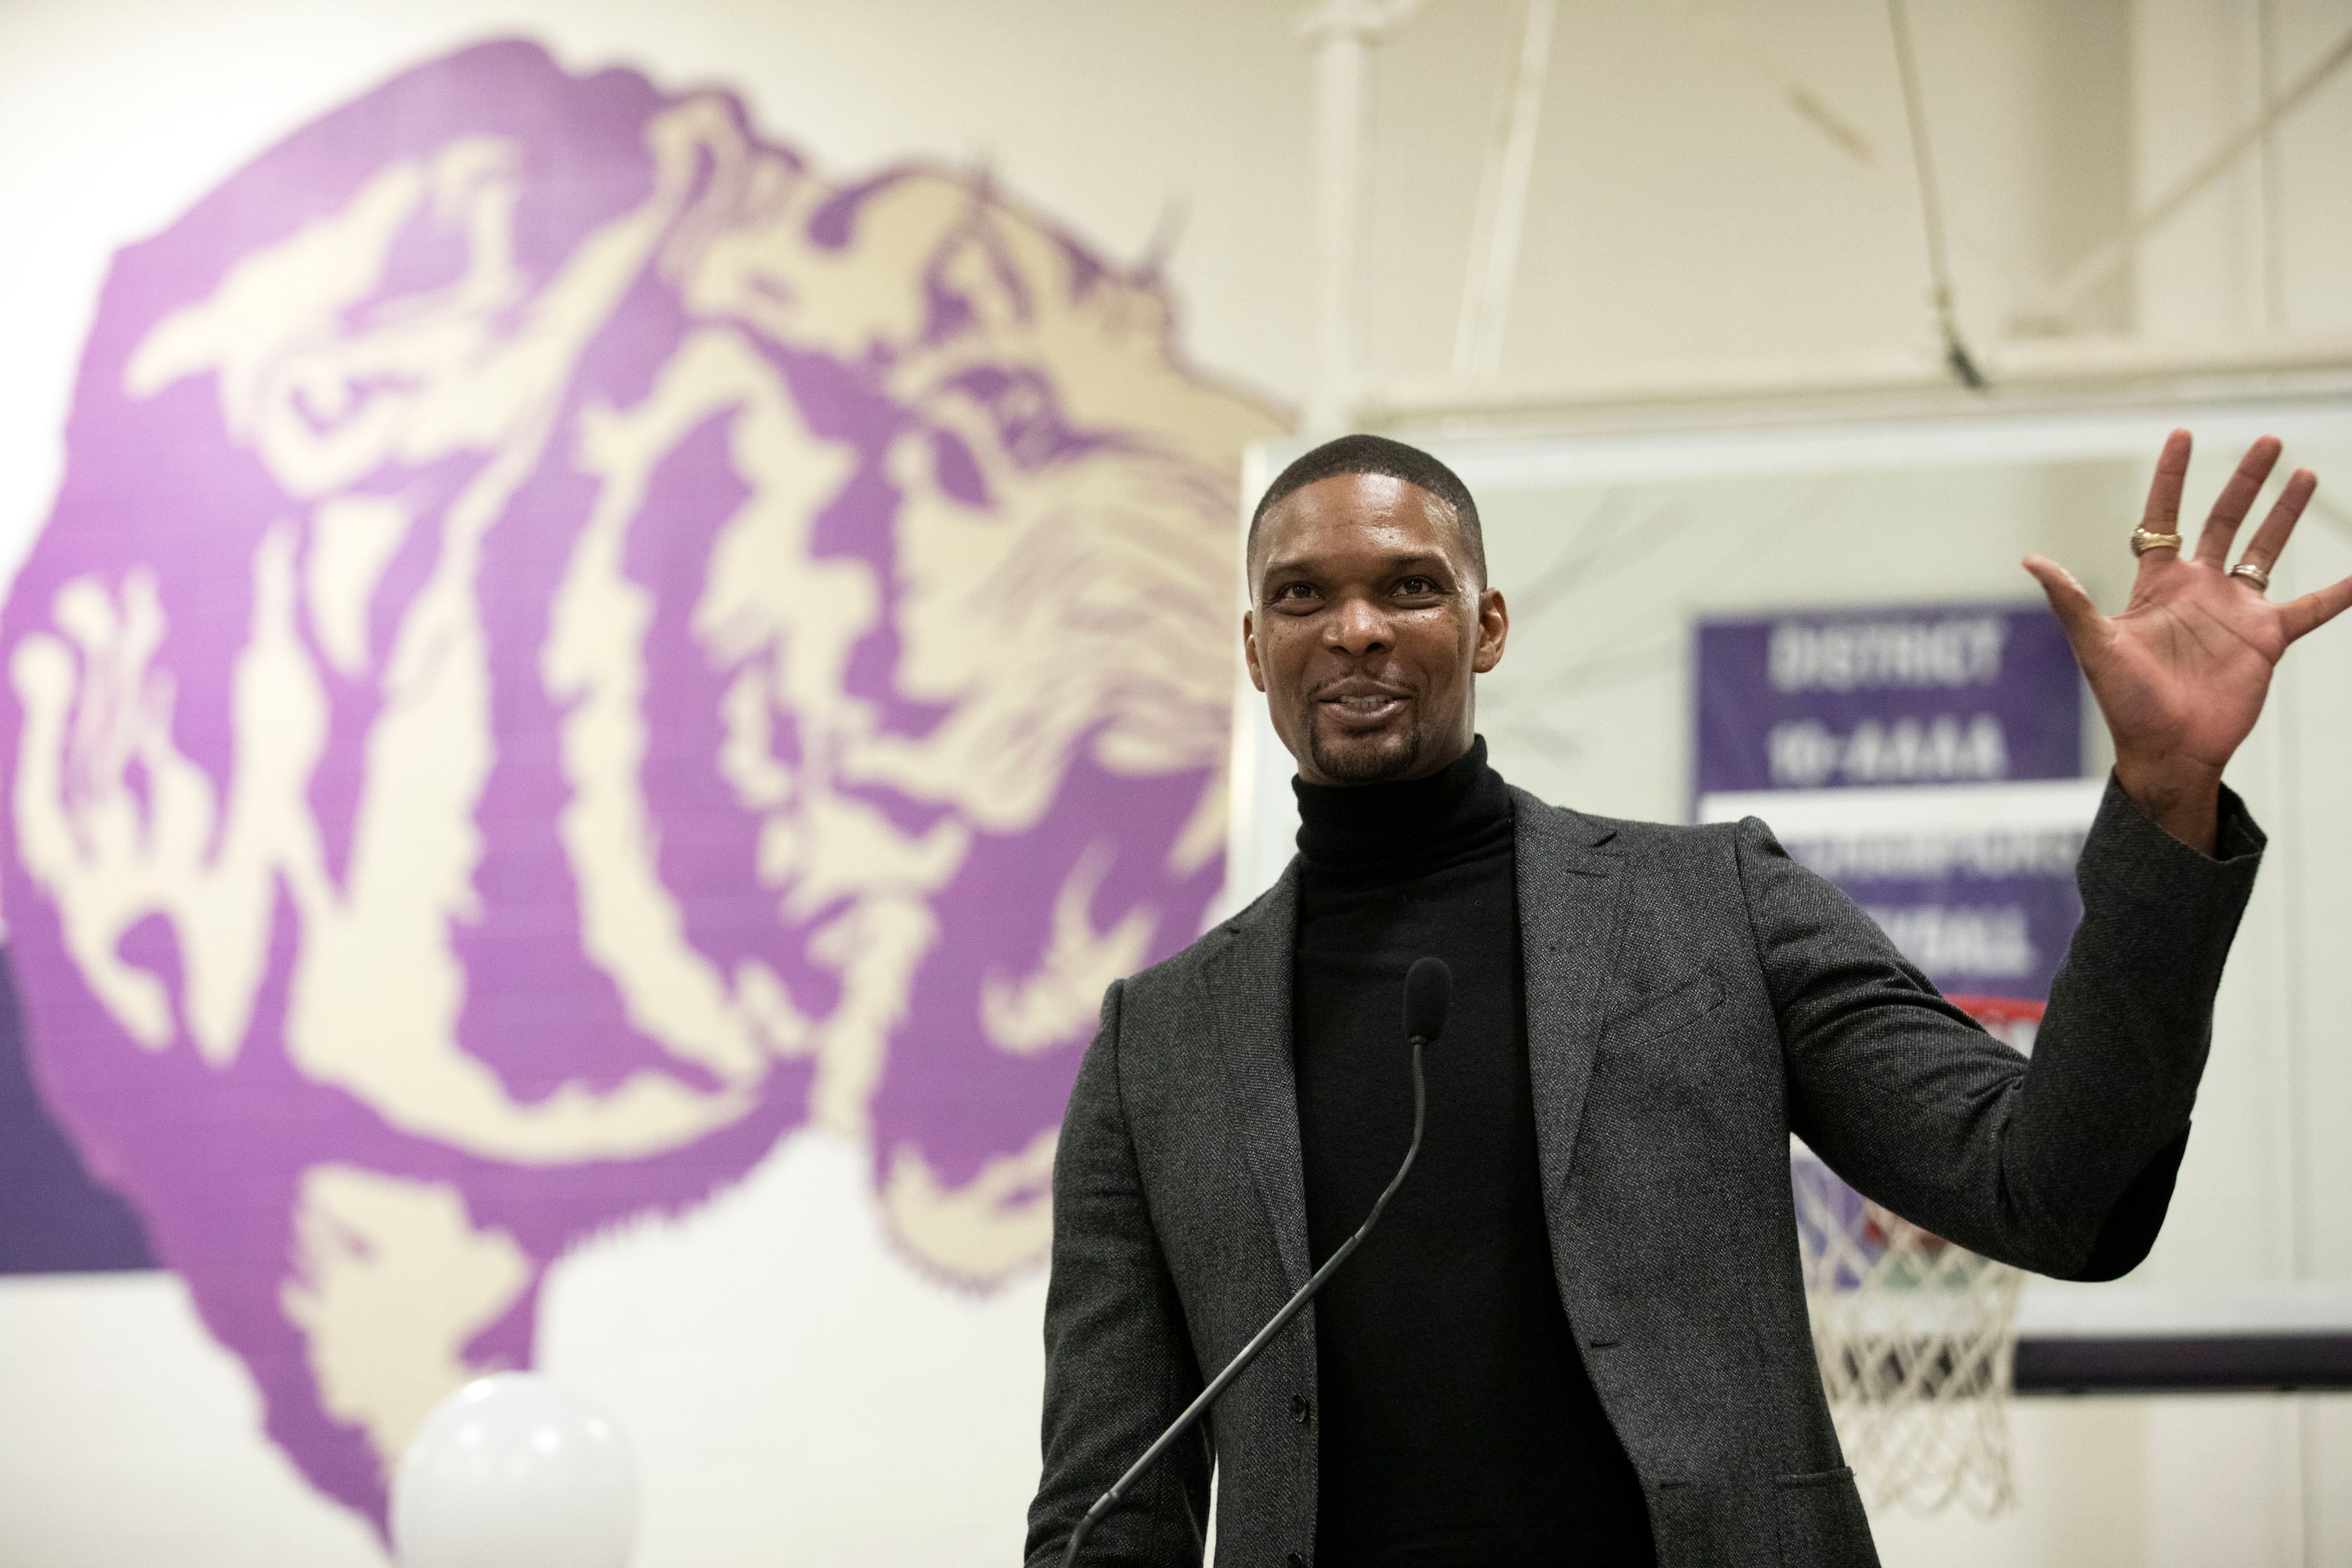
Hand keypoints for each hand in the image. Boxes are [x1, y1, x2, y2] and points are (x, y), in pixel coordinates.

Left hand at [2024, 430, 2351, 854]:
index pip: (2164, 517)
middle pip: (2223, 520)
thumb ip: (2071, 600)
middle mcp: (2199, 589)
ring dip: (2285, 514)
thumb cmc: (2126, 701)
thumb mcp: (2096, 646)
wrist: (2166, 749)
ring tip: (2304, 474)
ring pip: (2265, 548)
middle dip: (2245, 480)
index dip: (2172, 477)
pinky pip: (2312, 607)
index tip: (2183, 435)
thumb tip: (2031, 560)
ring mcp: (2235, 610)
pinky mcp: (2267, 638)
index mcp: (2157, 584)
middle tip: (2268, 440)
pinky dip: (2339, 591)